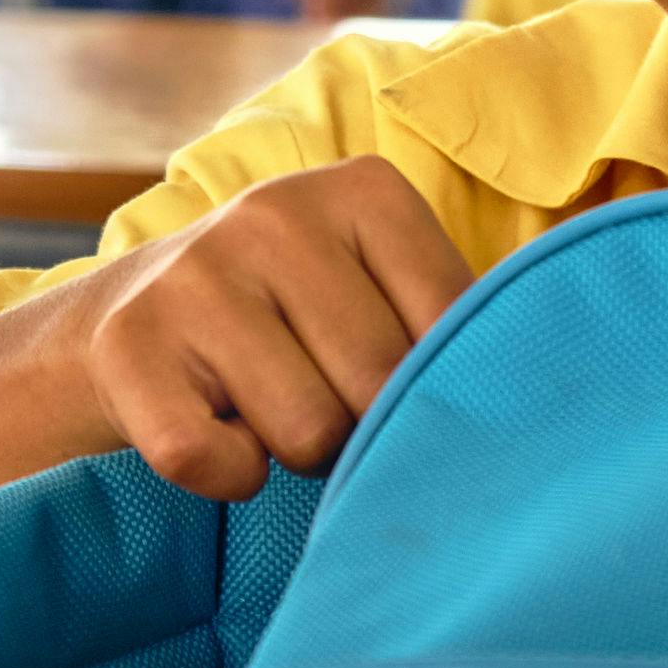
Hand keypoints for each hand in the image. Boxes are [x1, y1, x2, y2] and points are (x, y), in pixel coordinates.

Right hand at [64, 156, 472, 499]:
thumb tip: (540, 401)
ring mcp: (194, 276)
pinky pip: (219, 464)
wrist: (127, 320)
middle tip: (324, 398)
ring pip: (307, 432)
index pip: (454, 325)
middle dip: (364, 424)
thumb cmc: (292, 320)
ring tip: (266, 405)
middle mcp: (275, 213)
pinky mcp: (129, 348)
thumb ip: (455, 322)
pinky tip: (216, 428)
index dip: (431, 382)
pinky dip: (229, 477)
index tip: (392, 374)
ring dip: (295, 451)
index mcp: (363, 190)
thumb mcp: (377, 286)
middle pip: (380, 383)